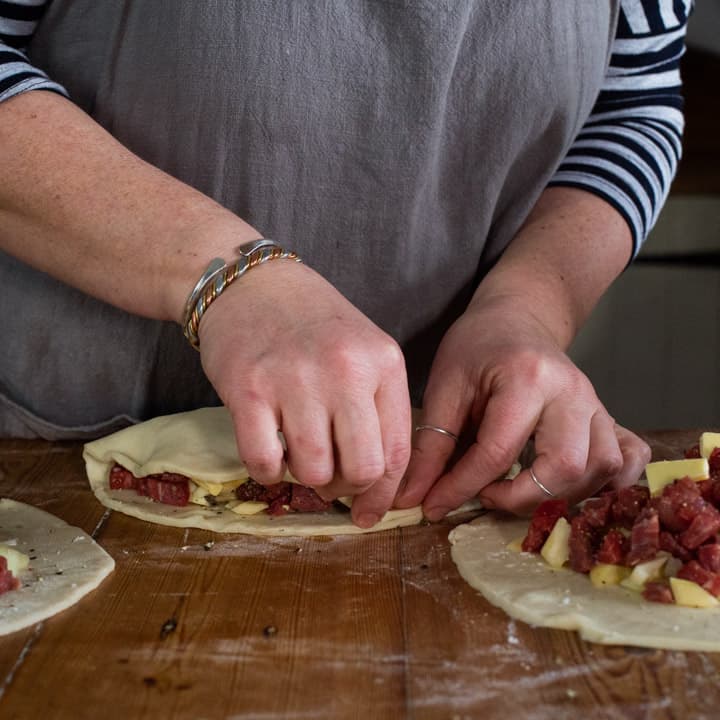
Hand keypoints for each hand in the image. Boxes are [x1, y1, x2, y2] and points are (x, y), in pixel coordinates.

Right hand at [197, 259, 411, 527]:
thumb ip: (377, 406)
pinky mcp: (249, 388)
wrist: (250, 283)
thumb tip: (377, 483)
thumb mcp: (363, 350)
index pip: (397, 451)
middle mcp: (346, 370)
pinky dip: (267, 471)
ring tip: (297, 455)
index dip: (384, 494)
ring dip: (304, 478)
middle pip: (361, 469)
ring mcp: (296, 378)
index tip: (370, 514)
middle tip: (329, 480)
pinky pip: (264, 463)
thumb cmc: (312, 322)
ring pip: (314, 472)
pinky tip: (269, 451)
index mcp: (383, 362)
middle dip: (346, 489)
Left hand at [394, 296, 649, 516]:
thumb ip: (432, 442)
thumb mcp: (445, 385)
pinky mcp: (608, 415)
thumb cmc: (477, 347)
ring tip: (522, 491)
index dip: (461, 488)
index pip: (496, 452)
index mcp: (526, 377)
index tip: (433, 506)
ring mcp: (597, 403)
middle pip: (564, 465)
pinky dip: (609, 483)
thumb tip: (414, 497)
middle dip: (521, 497)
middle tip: (487, 496)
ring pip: (603, 467)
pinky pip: (630, 456)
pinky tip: (573, 487)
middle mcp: (571, 391)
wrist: (517, 317)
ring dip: (562, 494)